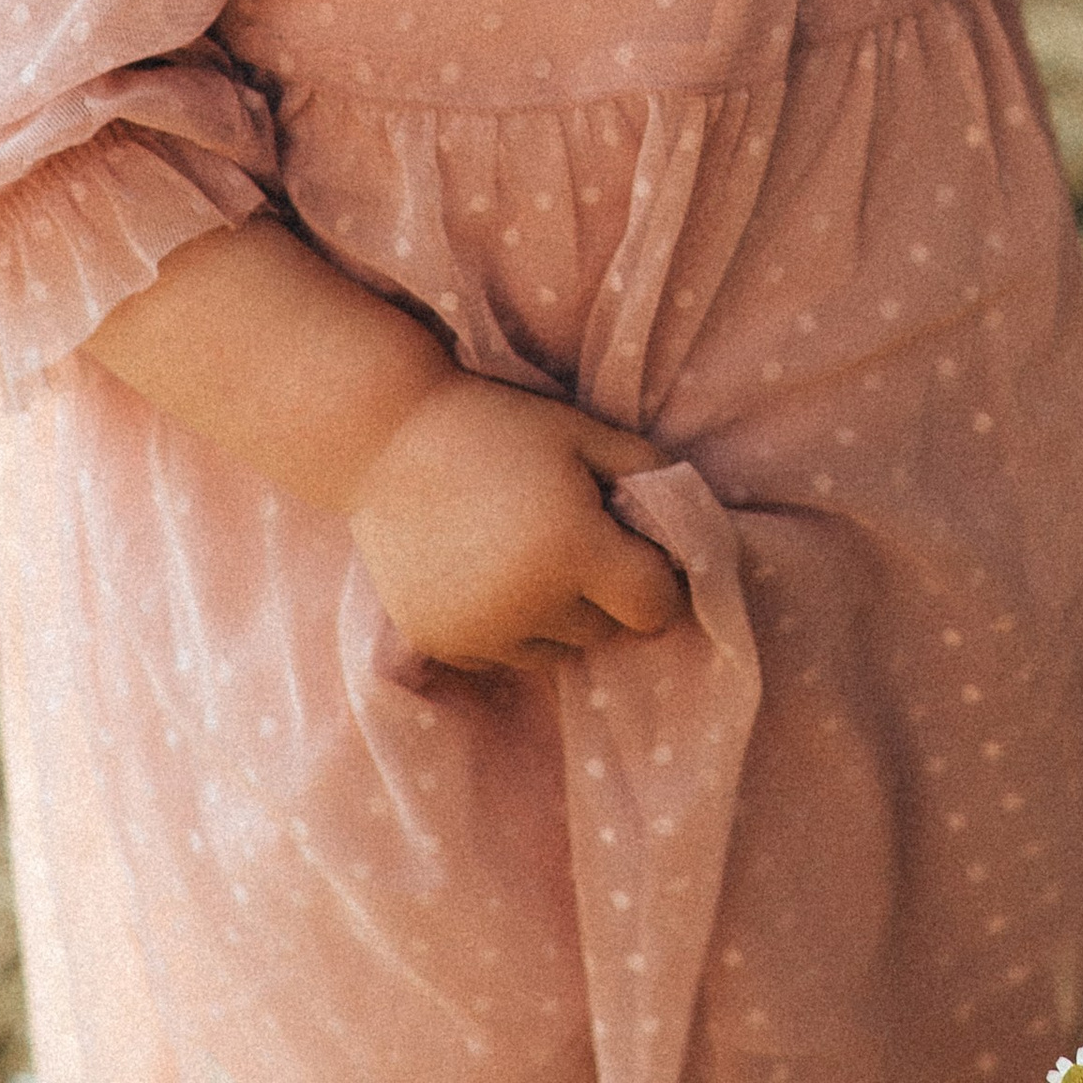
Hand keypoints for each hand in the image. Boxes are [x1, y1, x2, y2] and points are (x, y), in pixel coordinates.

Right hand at [345, 373, 687, 673]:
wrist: (384, 440)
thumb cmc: (498, 426)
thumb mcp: (584, 433)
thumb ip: (651, 474)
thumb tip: (697, 522)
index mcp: (573, 551)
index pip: (654, 608)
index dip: (660, 583)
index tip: (643, 554)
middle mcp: (528, 605)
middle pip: (606, 632)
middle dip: (608, 596)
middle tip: (580, 542)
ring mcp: (479, 631)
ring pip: (557, 652)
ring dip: (560, 618)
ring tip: (532, 556)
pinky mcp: (440, 643)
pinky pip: (504, 656)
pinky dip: (510, 628)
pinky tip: (490, 574)